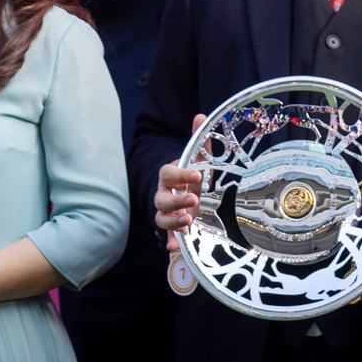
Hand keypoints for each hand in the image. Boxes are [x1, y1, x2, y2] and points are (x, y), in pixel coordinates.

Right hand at [155, 115, 207, 251]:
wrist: (189, 191)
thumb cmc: (195, 174)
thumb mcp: (199, 159)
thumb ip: (200, 141)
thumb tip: (201, 115)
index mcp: (170, 176)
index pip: (169, 173)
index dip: (180, 173)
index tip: (197, 173)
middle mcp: (165, 194)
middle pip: (162, 199)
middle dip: (176, 200)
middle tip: (193, 199)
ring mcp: (168, 212)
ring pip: (161, 217)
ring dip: (172, 222)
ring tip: (187, 222)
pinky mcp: (174, 227)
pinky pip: (168, 235)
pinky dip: (171, 241)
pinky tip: (175, 247)